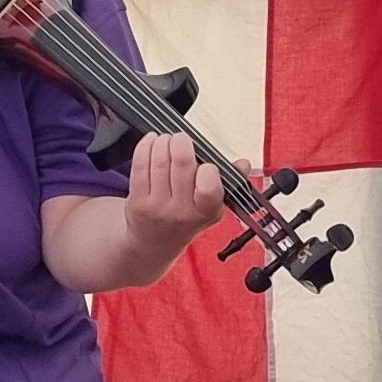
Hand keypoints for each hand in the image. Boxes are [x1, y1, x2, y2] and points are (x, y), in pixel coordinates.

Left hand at [120, 132, 226, 258]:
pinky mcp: (137, 202)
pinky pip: (140, 165)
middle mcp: (182, 212)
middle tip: (182, 139)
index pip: (209, 187)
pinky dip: (146, 146)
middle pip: (181, 164)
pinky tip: (152, 141)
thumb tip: (244, 164)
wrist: (155, 243)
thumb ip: (230, 182)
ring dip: (163, 141)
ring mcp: (157, 207)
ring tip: (167, 140)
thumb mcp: (213, 206)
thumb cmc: (187, 218)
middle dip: (181, 142)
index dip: (207, 168)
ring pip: (160, 160)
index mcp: (207, 211)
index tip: (205, 162)